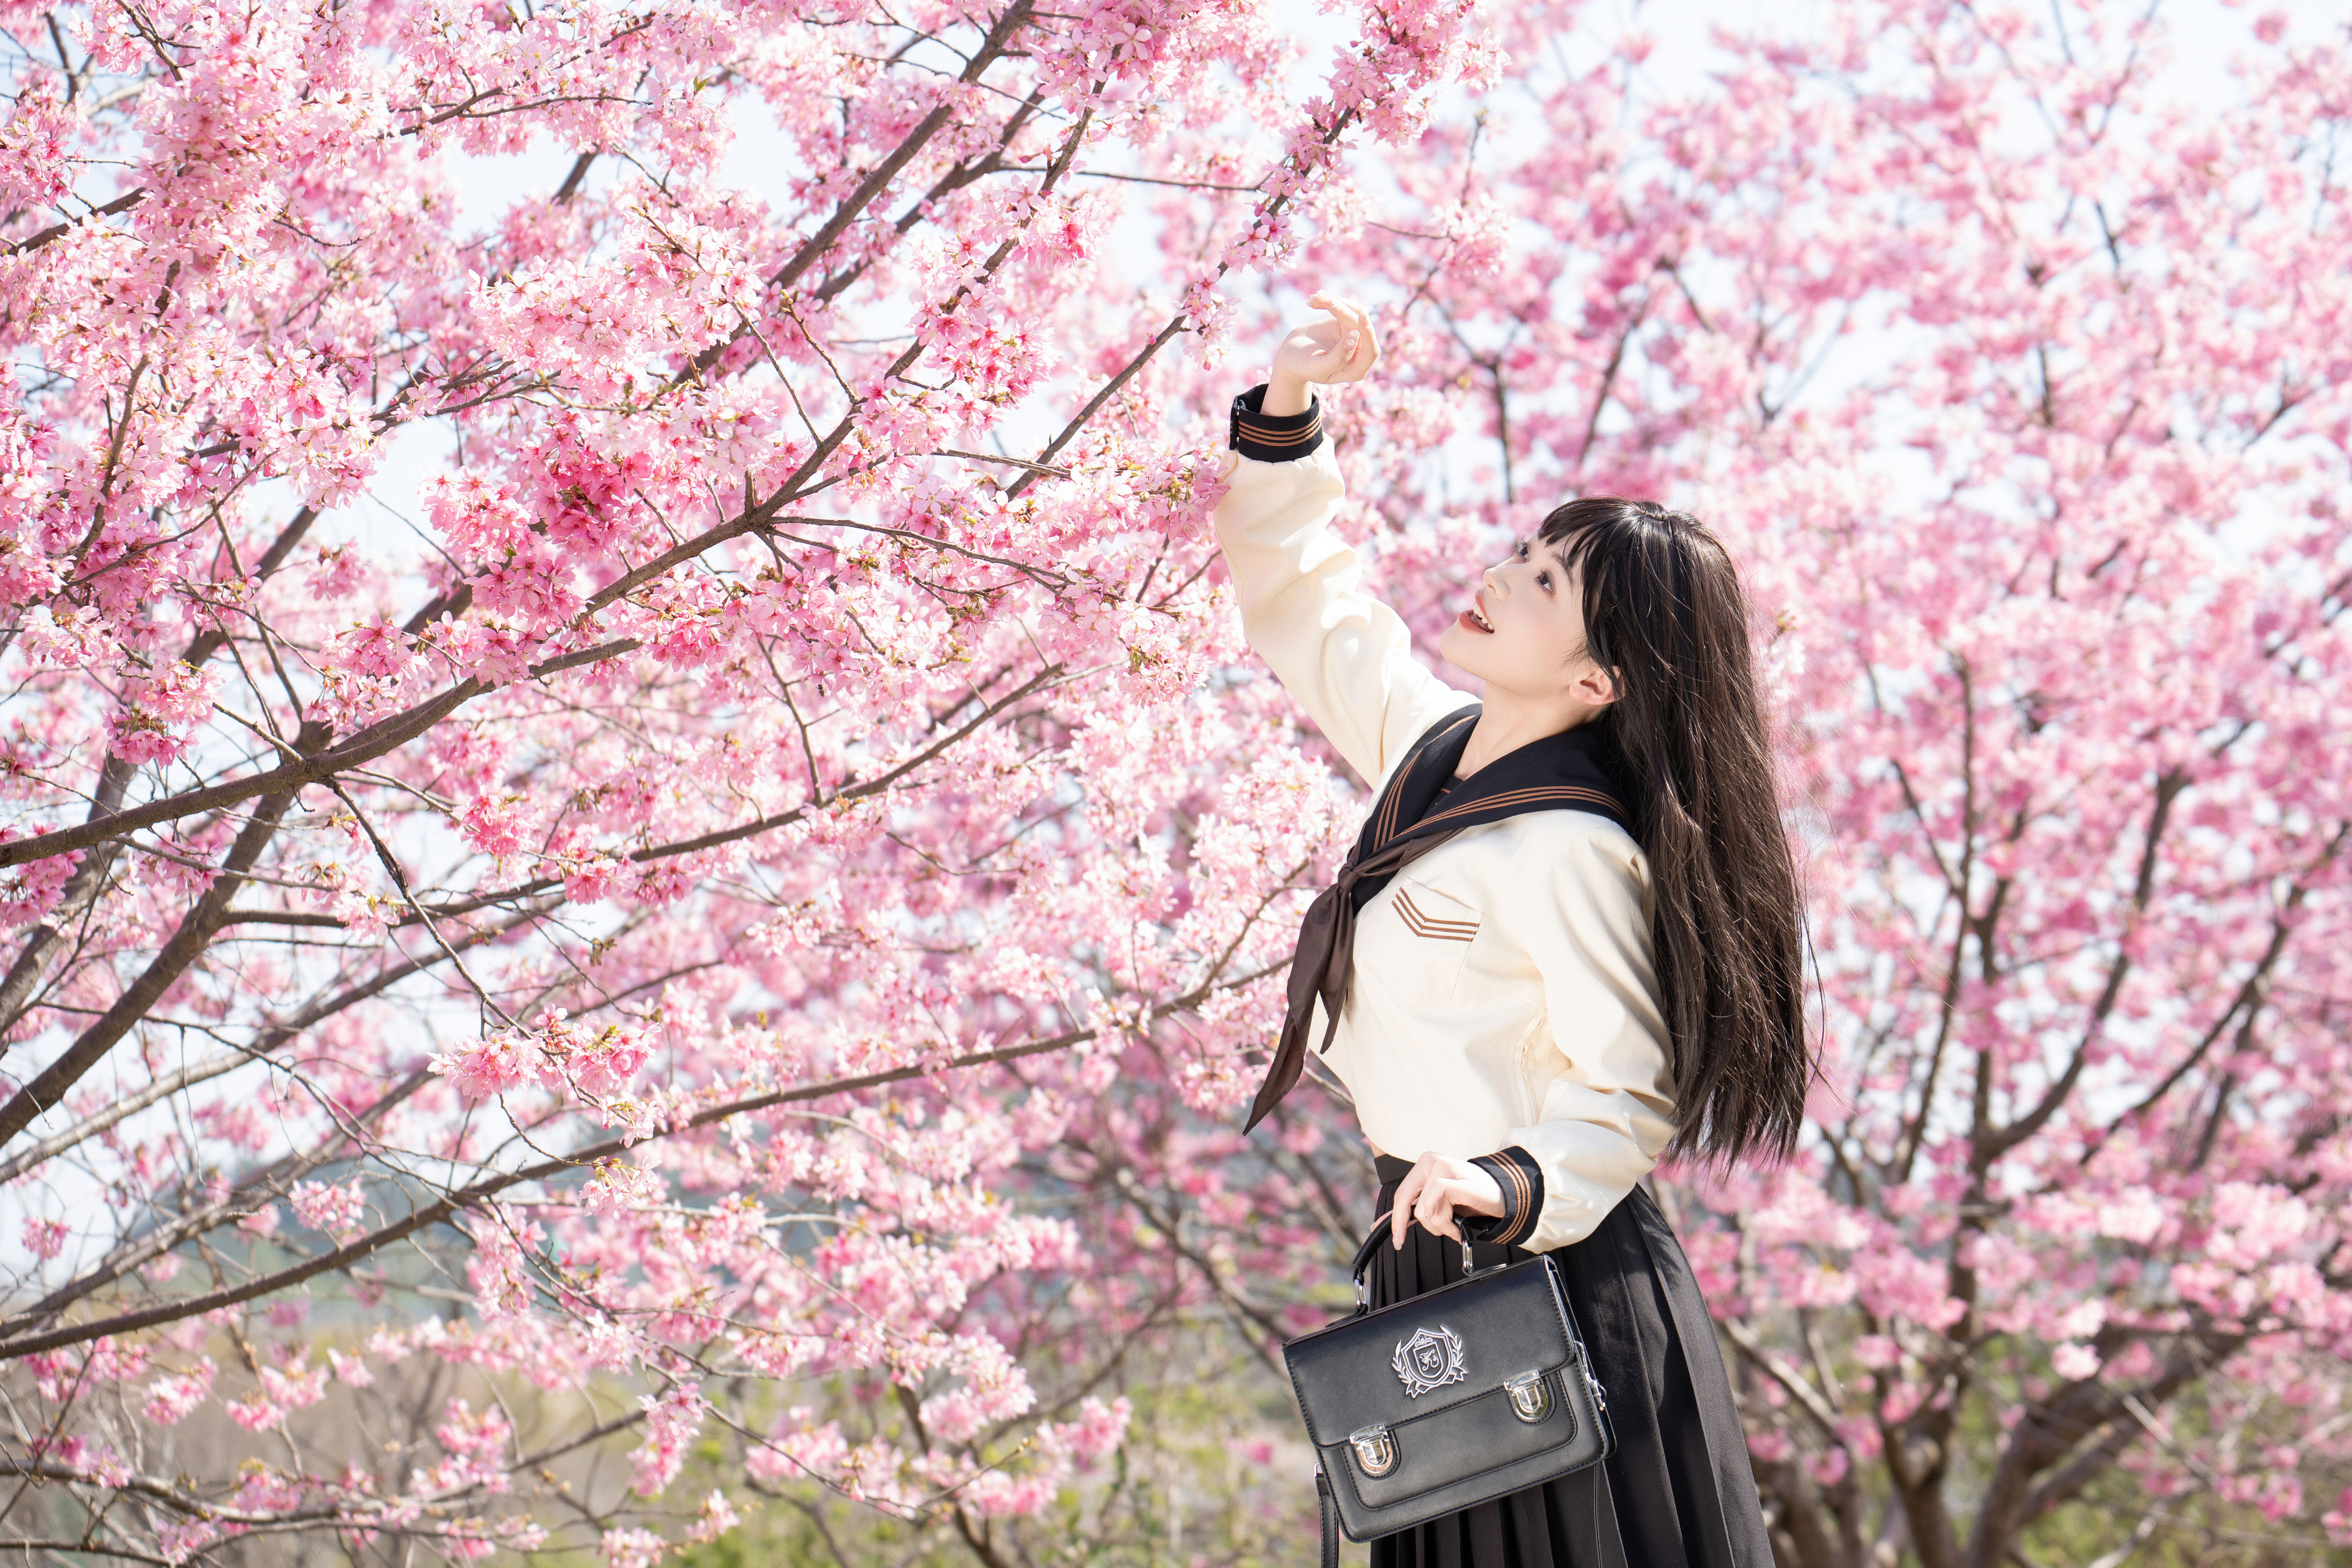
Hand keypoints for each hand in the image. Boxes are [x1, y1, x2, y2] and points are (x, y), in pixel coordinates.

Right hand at [1264, 291, 1379, 416]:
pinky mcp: (1347, 322)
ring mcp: (1355, 335)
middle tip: (1323, 299)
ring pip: (1354, 312)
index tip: (1361, 317)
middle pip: (1360, 326)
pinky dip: (1330, 301)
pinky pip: (1345, 306)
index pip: (1371, 351)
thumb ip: (1337, 358)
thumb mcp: (1318, 367)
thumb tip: (1355, 335)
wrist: (1292, 355)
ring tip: (1314, 299)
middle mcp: (1360, 352)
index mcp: (1356, 369)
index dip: (1368, 334)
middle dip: (1342, 310)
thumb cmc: (1303, 366)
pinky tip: (1313, 301)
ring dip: (1335, 302)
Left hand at [1389, 1151, 1504, 1248]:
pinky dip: (1444, 1219)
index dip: (1395, 1219)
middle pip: (1405, 1198)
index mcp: (1425, 1165)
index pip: (1401, 1194)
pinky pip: (1437, 1196)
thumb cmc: (1471, 1199)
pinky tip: (1456, 1227)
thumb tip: (1381, 1224)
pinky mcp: (1457, 1176)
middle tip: (1402, 1242)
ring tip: (1453, 1229)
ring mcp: (1444, 1165)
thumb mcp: (1438, 1203)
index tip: (1396, 1240)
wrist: (1503, 1196)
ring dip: (1439, 1226)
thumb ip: (1415, 1209)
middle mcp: (1431, 1161)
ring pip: (1425, 1207)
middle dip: (1402, 1224)